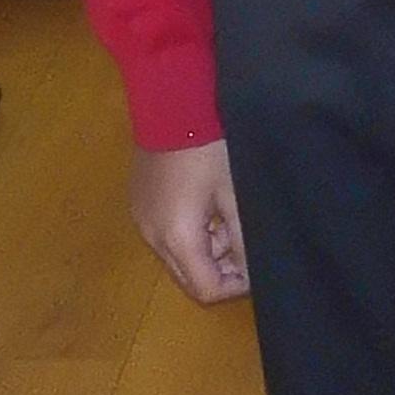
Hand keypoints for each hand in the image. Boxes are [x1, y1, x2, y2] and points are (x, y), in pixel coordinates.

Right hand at [132, 137, 247, 304]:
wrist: (173, 104)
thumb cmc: (211, 149)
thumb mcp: (235, 196)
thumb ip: (243, 240)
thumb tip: (252, 273)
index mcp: (176, 237)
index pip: (205, 289)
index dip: (234, 286)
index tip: (255, 266)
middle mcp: (152, 236)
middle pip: (188, 279)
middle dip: (219, 271)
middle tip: (243, 245)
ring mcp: (141, 220)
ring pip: (177, 258)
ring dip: (205, 251)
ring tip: (227, 218)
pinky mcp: (139, 205)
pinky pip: (165, 236)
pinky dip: (188, 234)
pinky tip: (205, 206)